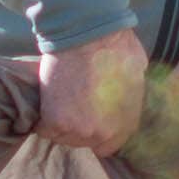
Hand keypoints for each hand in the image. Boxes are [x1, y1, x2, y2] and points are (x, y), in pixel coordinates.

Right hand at [31, 27, 149, 155]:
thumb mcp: (136, 74)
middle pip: (83, 141)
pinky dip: (42, 116)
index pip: (107, 145)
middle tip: (74, 102)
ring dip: (60, 121)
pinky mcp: (55, 121)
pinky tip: (48, 99)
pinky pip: (43, 128)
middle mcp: (103, 133)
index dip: (96, 130)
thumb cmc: (115, 46)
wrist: (88, 33)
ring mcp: (78, 130)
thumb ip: (128, 97)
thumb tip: (123, 98)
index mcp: (125, 125)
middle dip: (78, 124)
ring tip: (61, 98)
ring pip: (62, 136)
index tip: (88, 117)